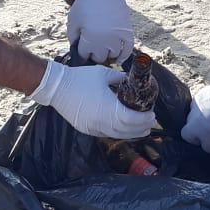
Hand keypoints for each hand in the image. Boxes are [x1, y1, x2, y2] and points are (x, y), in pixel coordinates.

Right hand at [31, 61, 156, 138]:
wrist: (56, 87)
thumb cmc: (81, 78)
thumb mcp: (105, 74)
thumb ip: (121, 79)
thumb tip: (134, 81)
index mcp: (108, 108)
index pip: (131, 119)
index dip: (144, 119)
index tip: (152, 114)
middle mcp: (101, 121)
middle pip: (126, 131)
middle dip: (141, 128)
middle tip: (150, 122)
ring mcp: (93, 127)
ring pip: (117, 135)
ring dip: (131, 133)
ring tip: (142, 129)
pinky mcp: (86, 129)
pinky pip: (106, 134)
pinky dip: (118, 132)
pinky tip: (124, 128)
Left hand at [67, 0, 133, 63]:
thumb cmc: (84, 4)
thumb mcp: (72, 22)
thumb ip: (73, 39)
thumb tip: (78, 51)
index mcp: (89, 38)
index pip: (85, 56)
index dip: (82, 54)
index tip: (82, 52)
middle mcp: (105, 40)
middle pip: (99, 58)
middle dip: (94, 55)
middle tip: (92, 49)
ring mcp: (118, 36)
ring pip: (113, 55)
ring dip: (107, 54)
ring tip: (103, 50)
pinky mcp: (127, 31)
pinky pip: (128, 49)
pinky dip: (123, 56)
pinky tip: (118, 59)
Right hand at [181, 70, 209, 169]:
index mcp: (205, 133)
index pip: (207, 147)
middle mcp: (195, 122)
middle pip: (188, 136)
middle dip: (196, 139)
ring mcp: (195, 108)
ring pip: (190, 121)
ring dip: (198, 125)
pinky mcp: (197, 97)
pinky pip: (195, 108)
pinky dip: (201, 113)